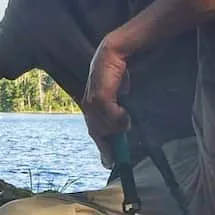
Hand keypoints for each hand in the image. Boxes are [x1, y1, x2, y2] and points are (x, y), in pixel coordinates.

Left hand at [82, 35, 131, 166]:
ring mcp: (92, 100)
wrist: (115, 52)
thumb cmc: (117, 73)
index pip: (94, 131)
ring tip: (126, 121)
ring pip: (102, 125)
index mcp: (91, 106)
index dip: (102, 147)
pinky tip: (125, 114)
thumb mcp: (118, 96)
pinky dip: (117, 117)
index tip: (109, 163)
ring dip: (116, 128)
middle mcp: (88, 104)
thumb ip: (117, 111)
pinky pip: (108, 113)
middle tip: (117, 155)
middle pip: (96, 131)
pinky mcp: (99, 94)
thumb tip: (124, 128)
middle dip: (107, 144)